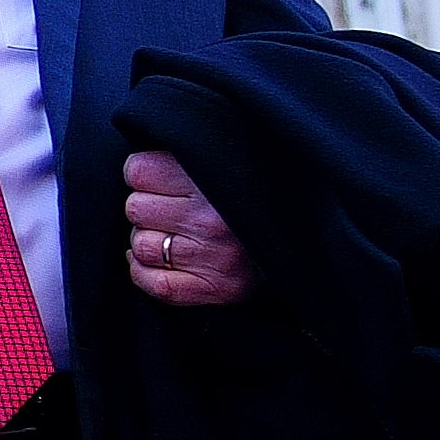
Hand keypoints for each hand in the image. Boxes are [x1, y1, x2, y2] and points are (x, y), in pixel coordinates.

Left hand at [124, 150, 251, 307]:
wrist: (304, 242)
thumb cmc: (255, 195)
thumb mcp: (231, 160)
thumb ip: (191, 152)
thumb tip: (144, 156)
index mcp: (213, 178)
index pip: (138, 170)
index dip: (143, 174)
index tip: (158, 179)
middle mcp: (211, 220)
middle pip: (135, 208)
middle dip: (147, 207)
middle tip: (170, 209)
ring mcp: (211, 257)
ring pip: (139, 244)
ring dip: (148, 239)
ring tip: (173, 234)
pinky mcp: (212, 287)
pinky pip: (151, 282)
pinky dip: (143, 272)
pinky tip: (156, 261)